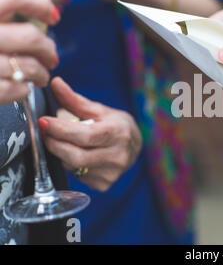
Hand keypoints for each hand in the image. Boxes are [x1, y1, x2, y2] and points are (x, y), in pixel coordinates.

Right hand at [0, 0, 59, 105]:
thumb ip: (1, 14)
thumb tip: (39, 14)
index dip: (40, 5)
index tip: (52, 16)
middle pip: (30, 37)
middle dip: (47, 48)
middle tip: (49, 55)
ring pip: (28, 66)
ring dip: (40, 73)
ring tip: (39, 75)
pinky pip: (16, 89)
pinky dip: (23, 90)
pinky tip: (21, 87)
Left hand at [39, 77, 142, 191]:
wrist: (135, 145)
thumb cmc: (115, 124)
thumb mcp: (98, 109)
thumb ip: (74, 99)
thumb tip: (55, 82)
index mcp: (118, 133)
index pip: (85, 135)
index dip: (61, 130)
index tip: (44, 121)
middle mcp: (118, 155)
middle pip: (76, 155)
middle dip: (55, 143)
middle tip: (45, 132)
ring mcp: (112, 173)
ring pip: (74, 166)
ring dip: (62, 153)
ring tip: (65, 141)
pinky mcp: (104, 185)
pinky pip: (78, 176)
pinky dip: (72, 164)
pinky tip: (78, 154)